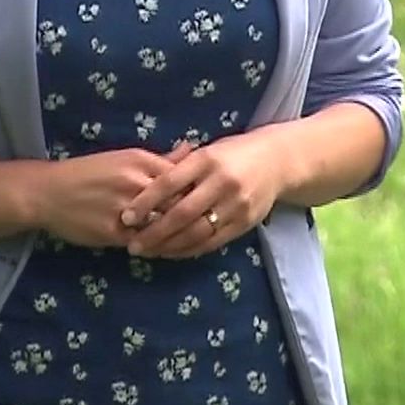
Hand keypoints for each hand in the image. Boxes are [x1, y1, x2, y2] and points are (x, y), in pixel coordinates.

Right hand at [27, 146, 184, 249]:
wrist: (47, 192)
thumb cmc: (88, 173)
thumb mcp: (125, 158)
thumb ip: (160, 159)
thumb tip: (190, 148)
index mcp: (140, 161)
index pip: (184, 178)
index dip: (196, 192)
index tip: (201, 199)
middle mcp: (135, 182)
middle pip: (178, 202)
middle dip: (189, 215)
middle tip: (197, 223)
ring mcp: (124, 209)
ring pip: (163, 226)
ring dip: (174, 234)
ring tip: (181, 238)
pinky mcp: (113, 233)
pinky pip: (144, 243)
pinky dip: (154, 246)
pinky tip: (159, 247)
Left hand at [118, 131, 286, 258]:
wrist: (278, 161)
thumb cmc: (233, 154)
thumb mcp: (206, 152)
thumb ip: (179, 168)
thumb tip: (142, 188)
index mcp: (207, 159)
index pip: (169, 183)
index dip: (145, 202)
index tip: (126, 217)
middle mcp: (222, 182)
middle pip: (182, 213)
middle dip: (154, 232)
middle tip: (133, 245)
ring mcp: (236, 205)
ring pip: (197, 232)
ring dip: (169, 246)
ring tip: (149, 252)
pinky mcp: (245, 223)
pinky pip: (212, 242)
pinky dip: (190, 250)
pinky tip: (173, 253)